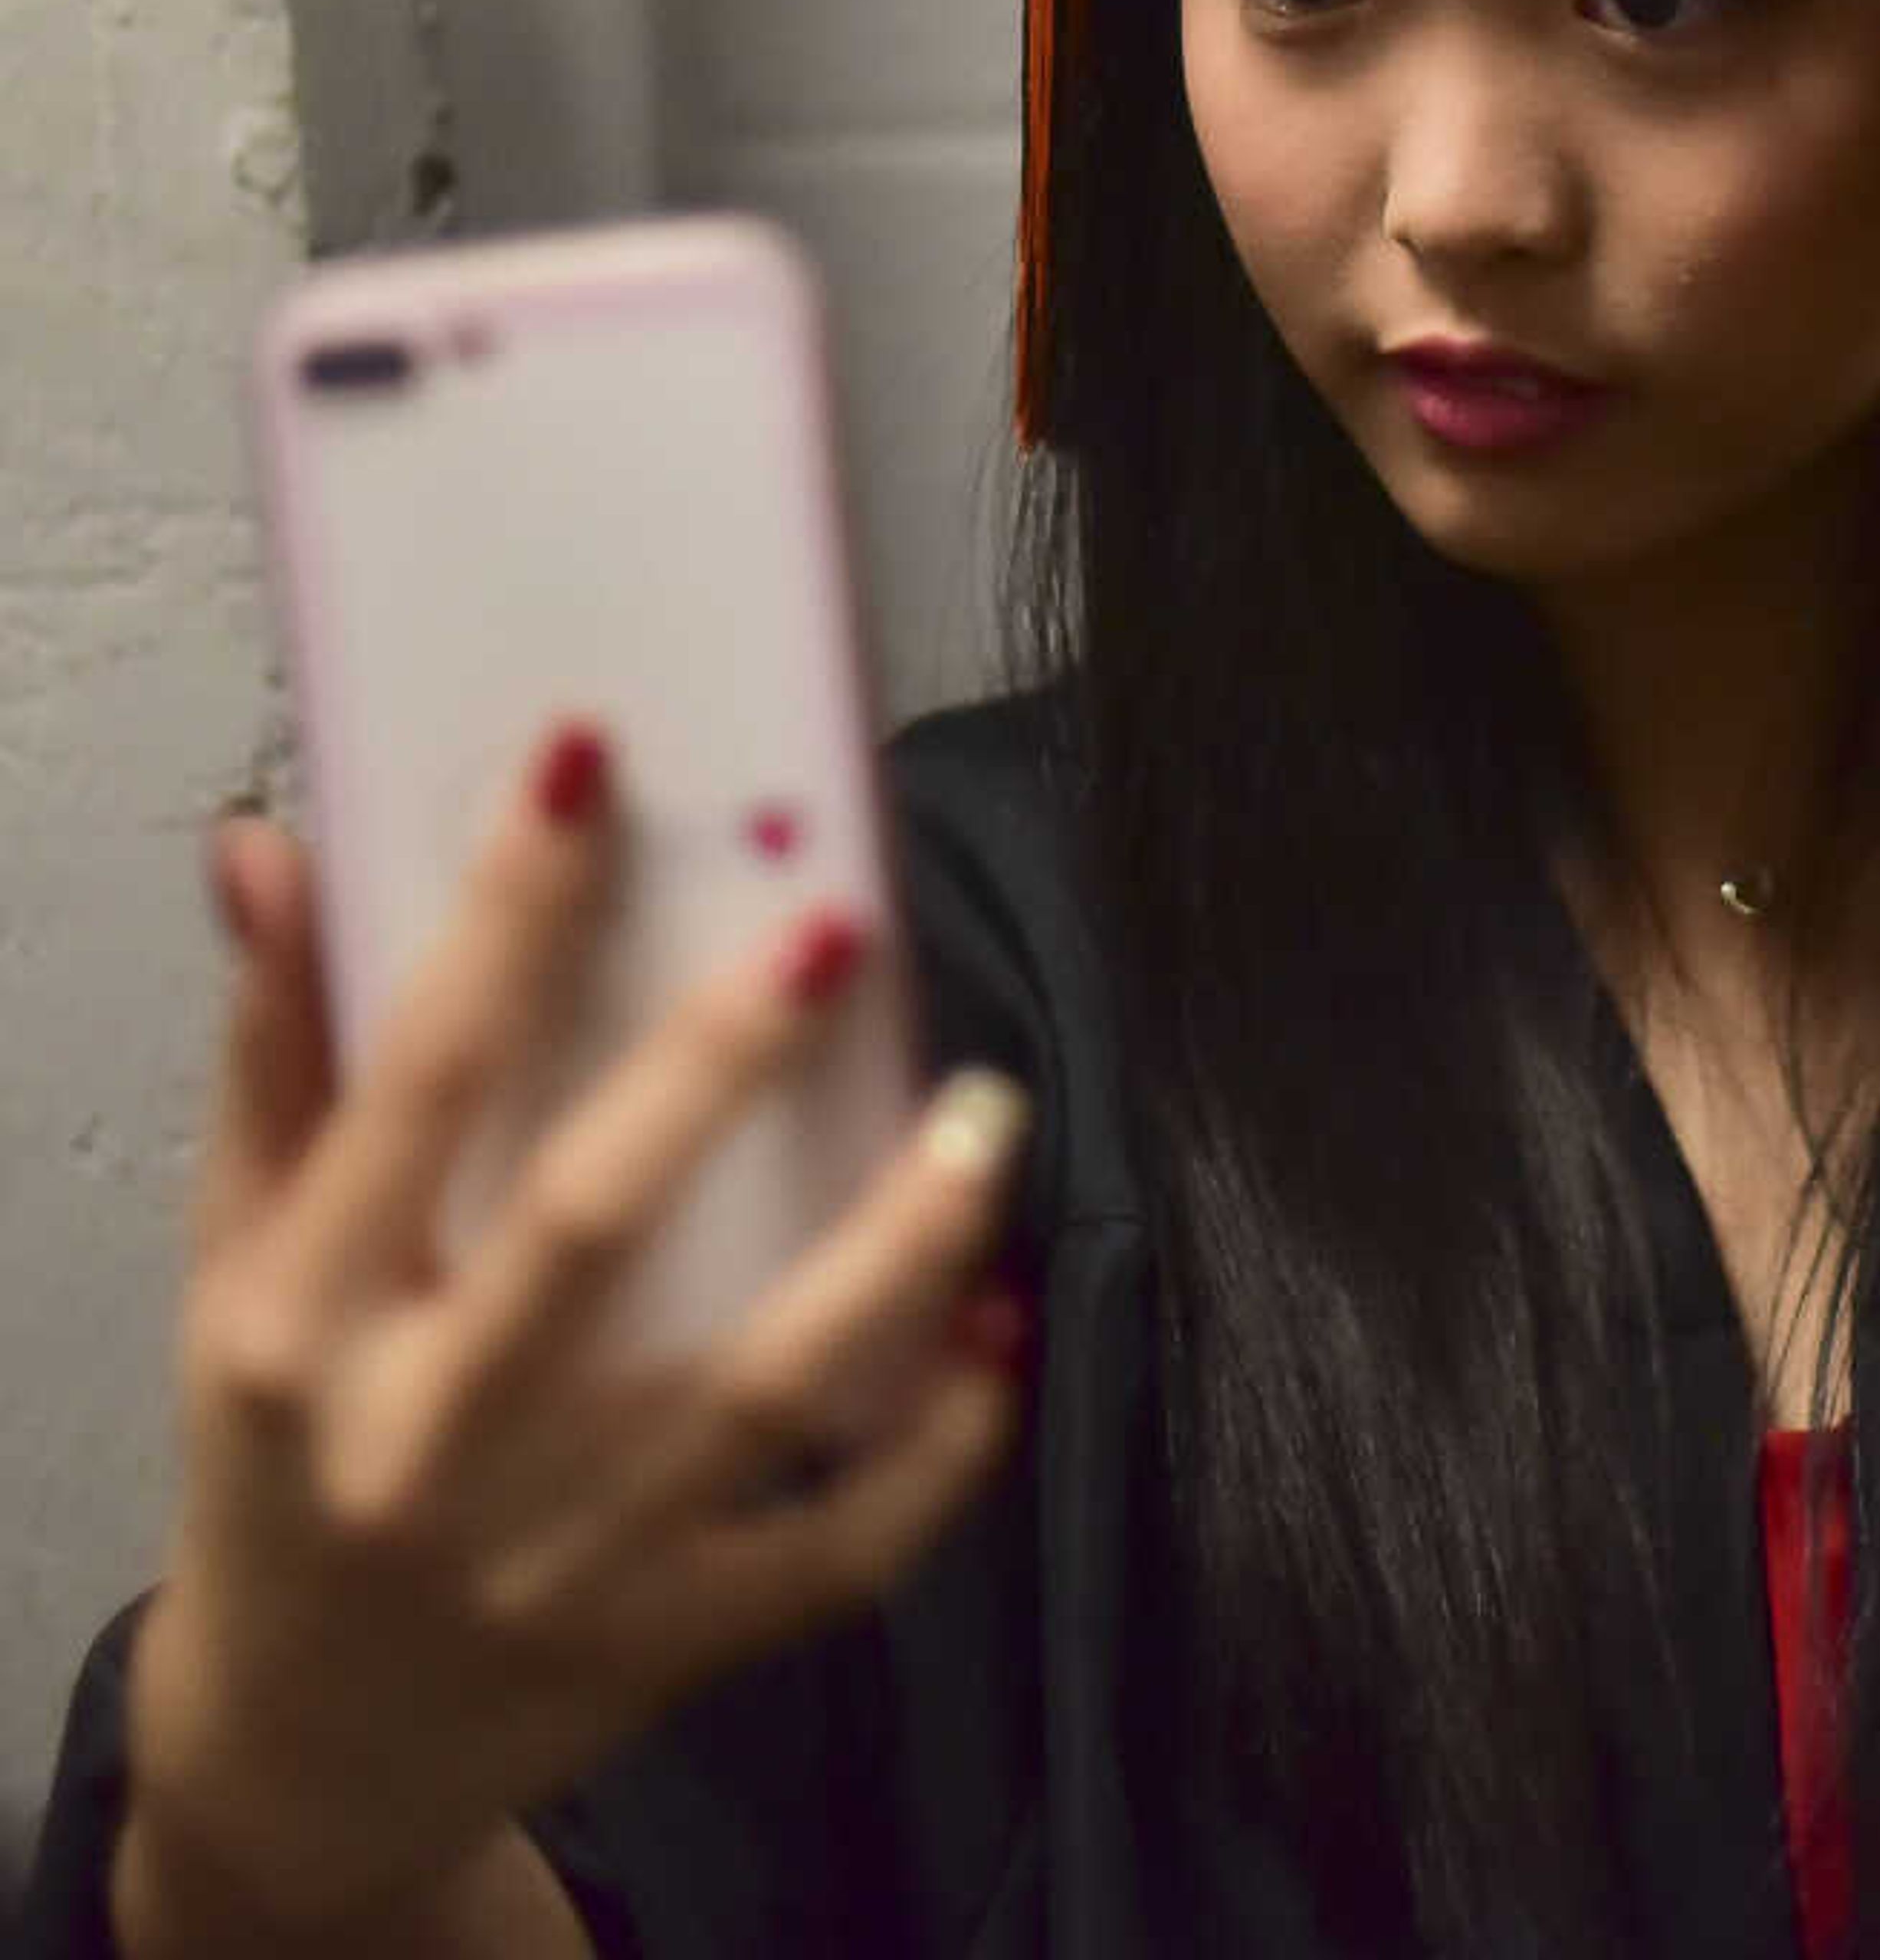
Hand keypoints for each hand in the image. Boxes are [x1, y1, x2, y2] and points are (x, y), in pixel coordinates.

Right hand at [124, 736, 1032, 1940]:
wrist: (299, 1759)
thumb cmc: (281, 1459)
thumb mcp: (233, 1265)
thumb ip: (274, 1051)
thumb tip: (270, 842)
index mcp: (300, 1328)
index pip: (410, 1086)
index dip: (500, 918)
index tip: (589, 762)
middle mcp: (428, 1443)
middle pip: (585, 1231)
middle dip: (712, 1074)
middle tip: (835, 927)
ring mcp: (562, 1557)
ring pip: (758, 1391)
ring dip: (892, 1250)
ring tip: (988, 1112)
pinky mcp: (672, 1643)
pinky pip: (840, 1548)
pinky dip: (940, 1446)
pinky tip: (1005, 1328)